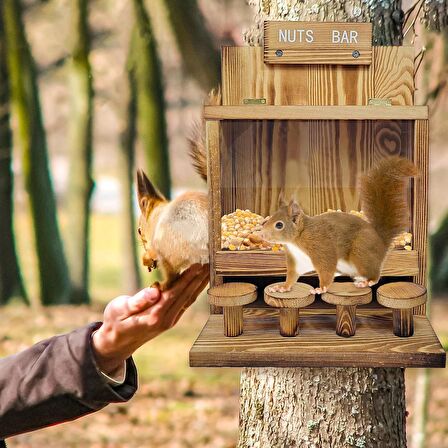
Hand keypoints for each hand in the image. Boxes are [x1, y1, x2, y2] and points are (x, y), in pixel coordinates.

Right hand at [92, 263, 208, 374]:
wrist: (117, 343)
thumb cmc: (115, 321)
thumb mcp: (119, 309)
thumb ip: (137, 301)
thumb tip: (155, 291)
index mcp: (153, 316)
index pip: (174, 293)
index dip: (187, 279)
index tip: (197, 265)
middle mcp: (166, 320)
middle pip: (186, 295)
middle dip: (198, 278)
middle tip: (210, 261)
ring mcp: (170, 321)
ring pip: (189, 299)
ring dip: (200, 284)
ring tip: (209, 269)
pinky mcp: (171, 320)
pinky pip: (186, 303)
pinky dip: (195, 291)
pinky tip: (200, 282)